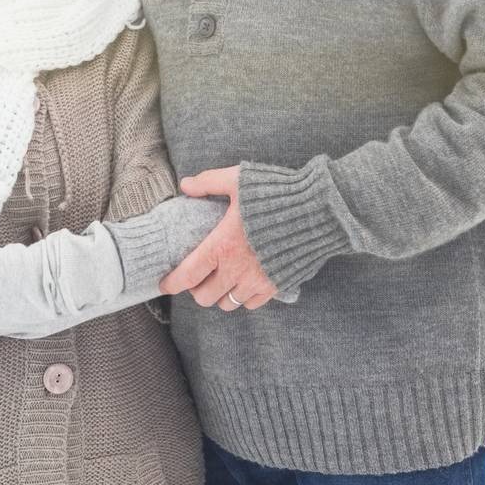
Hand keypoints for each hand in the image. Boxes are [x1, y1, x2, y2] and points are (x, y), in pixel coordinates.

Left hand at [160, 164, 280, 310]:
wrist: (320, 210)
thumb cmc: (277, 193)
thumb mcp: (239, 180)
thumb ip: (209, 182)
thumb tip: (186, 184)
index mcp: (221, 246)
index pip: (186, 276)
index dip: (170, 283)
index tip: (165, 282)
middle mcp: (236, 270)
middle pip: (204, 296)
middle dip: (196, 289)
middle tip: (198, 276)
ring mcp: (257, 281)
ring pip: (226, 303)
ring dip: (220, 295)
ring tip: (221, 281)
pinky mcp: (276, 286)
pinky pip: (251, 304)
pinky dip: (243, 298)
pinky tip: (245, 283)